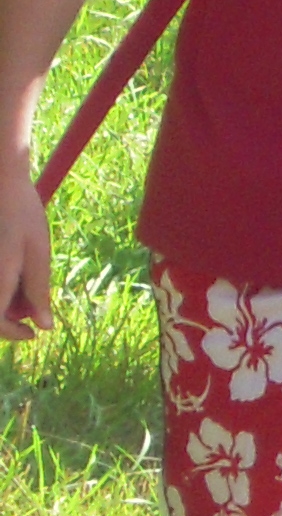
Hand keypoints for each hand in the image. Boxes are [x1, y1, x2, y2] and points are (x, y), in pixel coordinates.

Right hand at [0, 165, 50, 337]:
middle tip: (31, 306)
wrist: (0, 181)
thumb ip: (39, 290)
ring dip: (3, 300)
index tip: (32, 333)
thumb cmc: (21, 213)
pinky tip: (12, 269)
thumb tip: (44, 326)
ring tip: (22, 281)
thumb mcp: (38, 252)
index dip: (13, 334)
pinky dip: (1, 285)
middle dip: (8, 317)